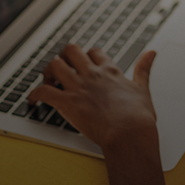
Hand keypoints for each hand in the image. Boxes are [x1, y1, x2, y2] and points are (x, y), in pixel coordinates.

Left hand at [28, 44, 157, 149]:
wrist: (129, 133)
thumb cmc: (138, 116)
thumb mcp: (143, 88)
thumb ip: (144, 68)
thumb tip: (152, 53)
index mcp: (109, 71)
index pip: (94, 52)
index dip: (87, 56)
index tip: (85, 63)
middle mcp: (92, 74)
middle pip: (71, 50)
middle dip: (64, 56)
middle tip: (62, 68)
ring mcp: (78, 87)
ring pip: (54, 64)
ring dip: (48, 71)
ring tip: (48, 81)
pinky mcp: (67, 102)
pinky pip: (43, 91)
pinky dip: (34, 94)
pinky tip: (33, 100)